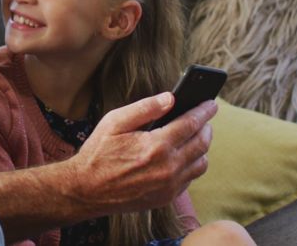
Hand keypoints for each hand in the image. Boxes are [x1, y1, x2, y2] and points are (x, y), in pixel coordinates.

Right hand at [63, 92, 215, 216]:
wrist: (86, 190)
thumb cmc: (98, 153)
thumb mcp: (115, 122)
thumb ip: (144, 108)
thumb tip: (170, 98)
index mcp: (156, 146)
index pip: (191, 124)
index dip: (203, 111)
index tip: (211, 103)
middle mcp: (168, 168)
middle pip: (201, 144)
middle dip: (206, 127)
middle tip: (204, 118)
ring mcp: (169, 186)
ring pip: (201, 164)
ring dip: (202, 148)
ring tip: (195, 137)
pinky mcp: (166, 198)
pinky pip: (190, 179)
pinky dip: (191, 165)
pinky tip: (182, 156)